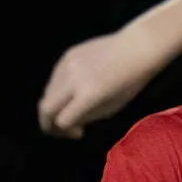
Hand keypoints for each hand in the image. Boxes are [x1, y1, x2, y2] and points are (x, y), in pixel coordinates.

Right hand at [38, 32, 158, 138]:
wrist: (136, 48)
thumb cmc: (130, 82)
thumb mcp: (113, 106)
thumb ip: (88, 117)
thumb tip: (69, 126)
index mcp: (89, 95)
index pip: (63, 120)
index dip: (66, 131)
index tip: (77, 134)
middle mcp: (73, 80)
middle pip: (45, 107)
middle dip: (47, 123)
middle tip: (57, 130)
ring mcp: (67, 66)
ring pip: (47, 92)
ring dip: (54, 106)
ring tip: (68, 111)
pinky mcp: (67, 55)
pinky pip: (55, 78)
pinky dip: (58, 90)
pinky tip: (72, 94)